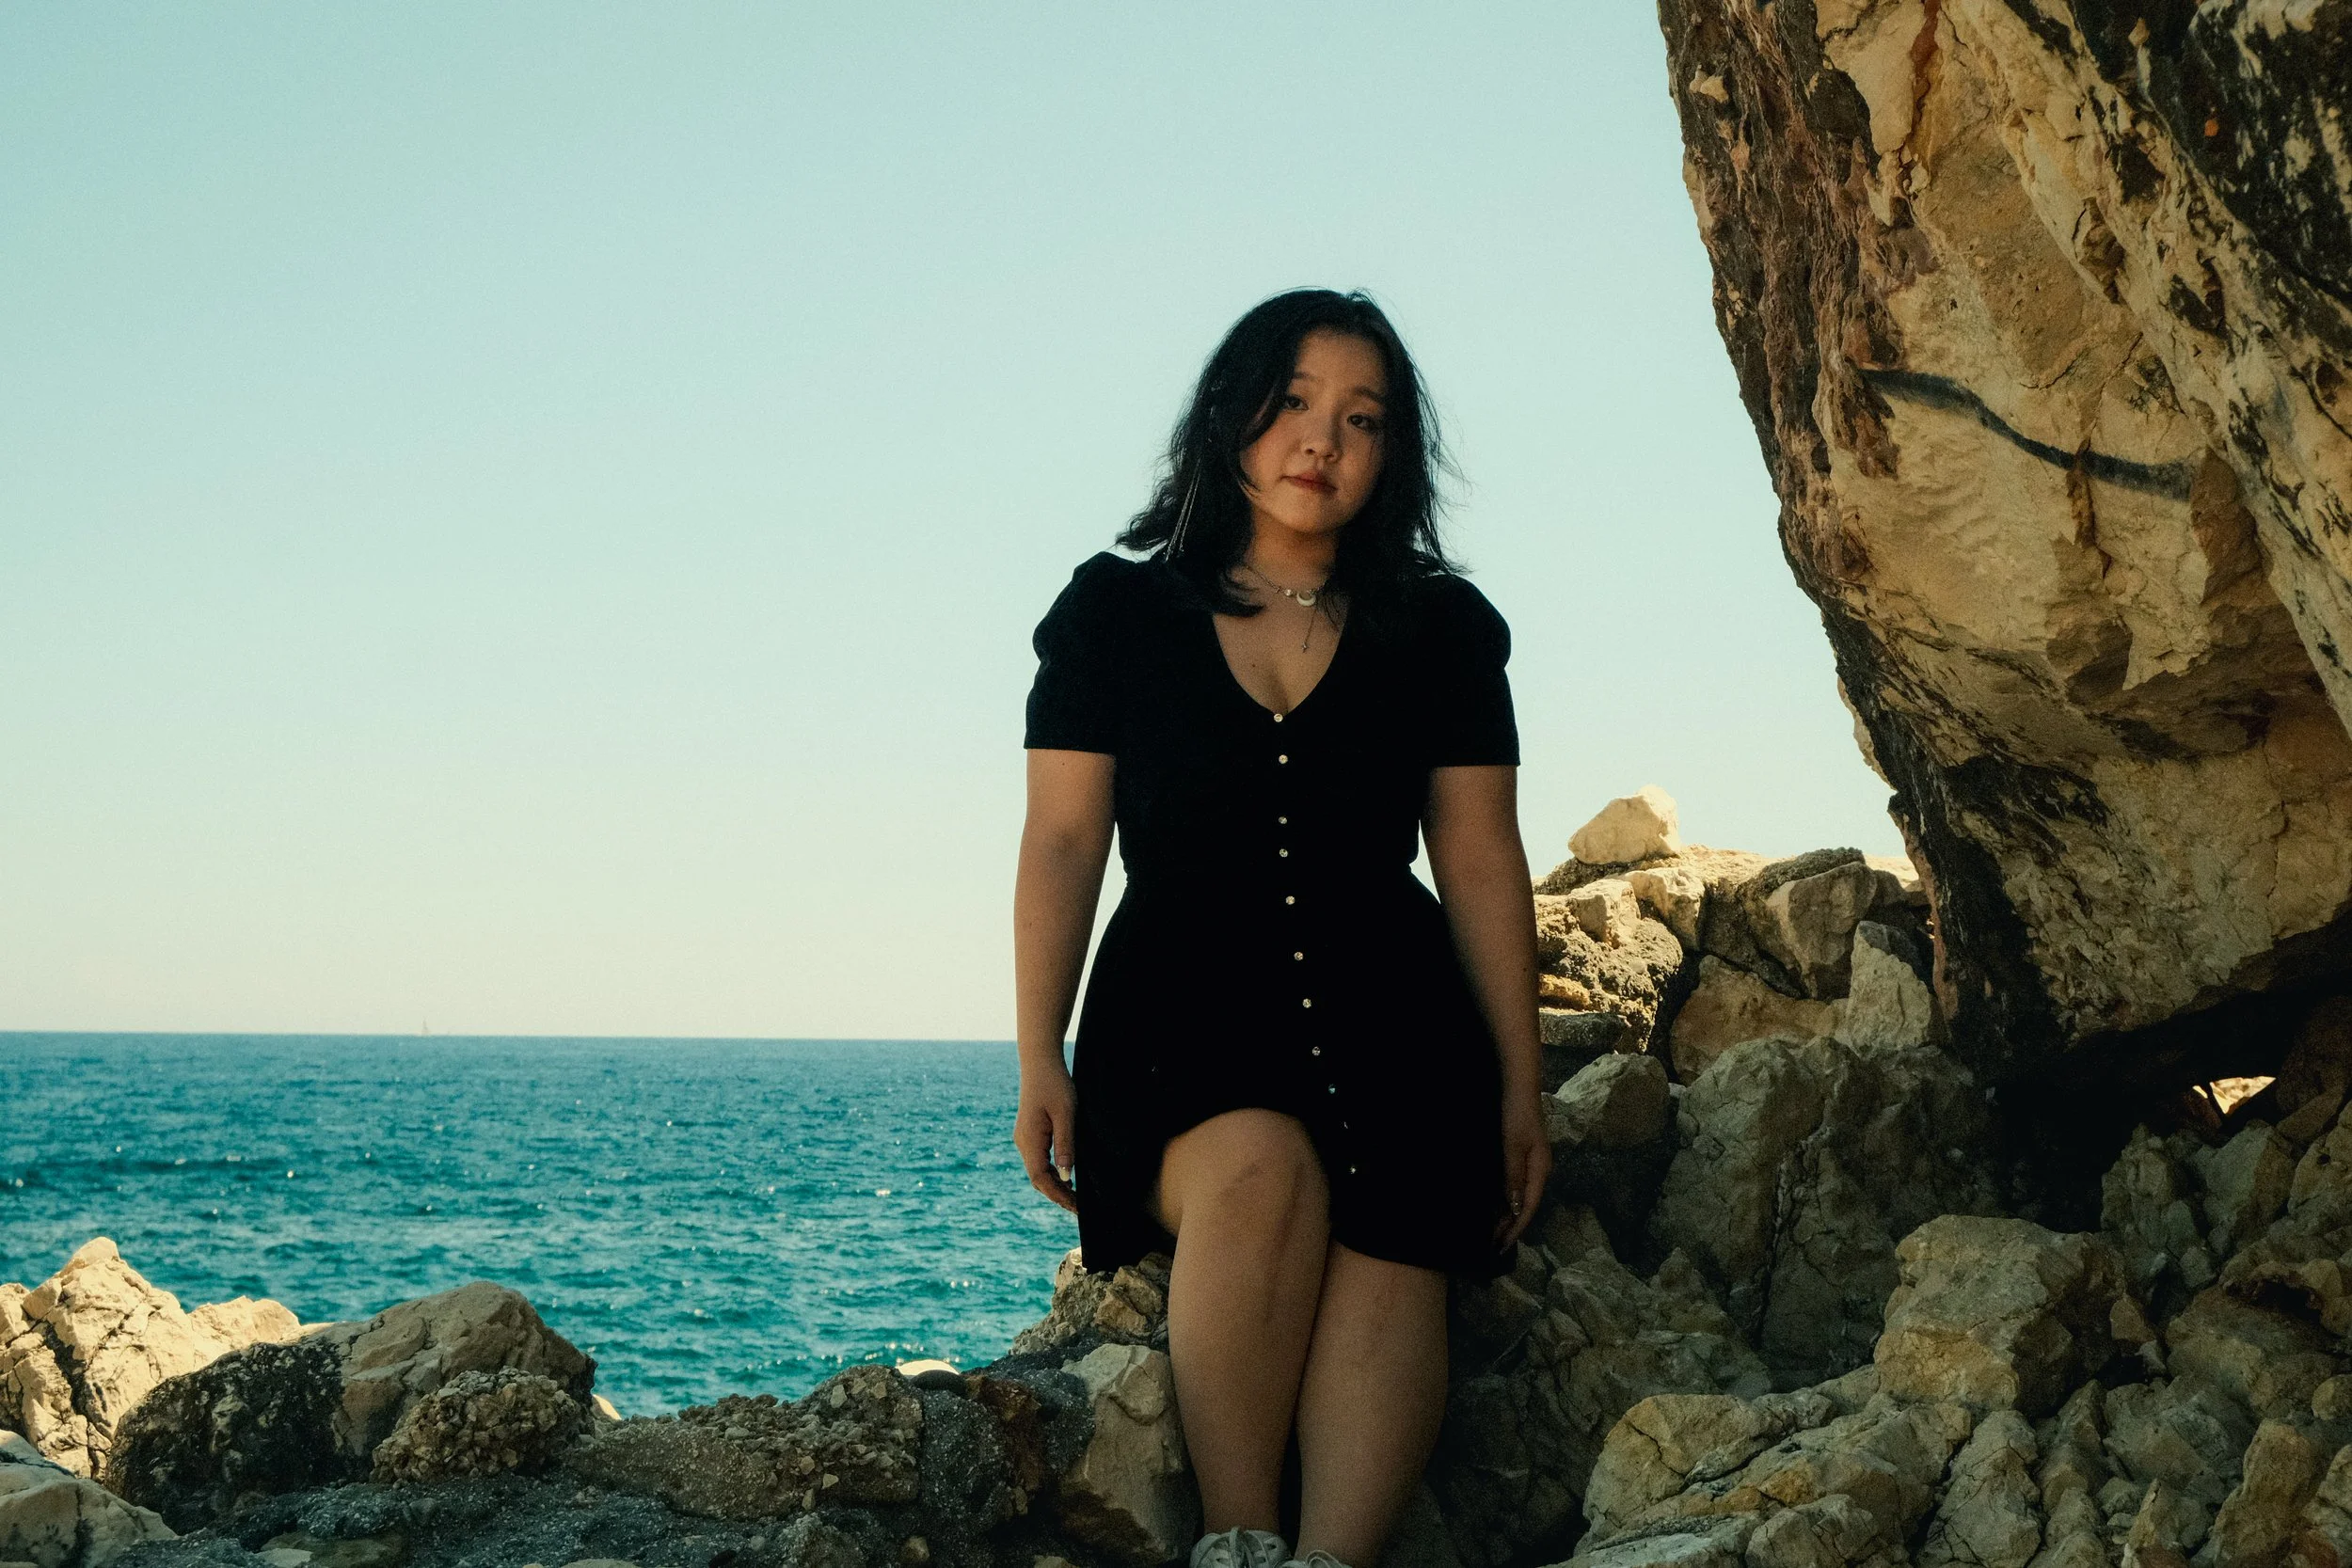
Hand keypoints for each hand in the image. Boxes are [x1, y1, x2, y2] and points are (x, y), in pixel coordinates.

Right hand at [1016, 1061, 1079, 1213]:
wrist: (1040, 1062)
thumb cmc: (1055, 1084)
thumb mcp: (1066, 1114)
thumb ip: (1066, 1144)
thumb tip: (1065, 1175)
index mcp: (1029, 1140)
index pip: (1040, 1178)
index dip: (1057, 1196)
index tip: (1076, 1208)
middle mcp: (1023, 1142)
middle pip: (1037, 1178)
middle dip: (1057, 1195)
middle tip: (1079, 1208)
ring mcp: (1025, 1137)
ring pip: (1037, 1170)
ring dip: (1054, 1185)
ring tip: (1075, 1197)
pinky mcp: (1030, 1132)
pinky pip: (1039, 1159)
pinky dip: (1051, 1173)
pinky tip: (1066, 1176)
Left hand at [1495, 1087, 1550, 1249]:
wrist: (1518, 1085)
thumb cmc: (1515, 1114)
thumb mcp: (1512, 1145)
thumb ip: (1513, 1176)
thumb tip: (1513, 1207)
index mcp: (1540, 1169)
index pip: (1528, 1207)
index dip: (1516, 1228)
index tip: (1501, 1246)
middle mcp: (1538, 1169)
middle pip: (1525, 1204)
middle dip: (1510, 1225)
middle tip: (1491, 1244)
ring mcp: (1530, 1161)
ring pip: (1518, 1194)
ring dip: (1506, 1213)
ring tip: (1490, 1230)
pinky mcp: (1520, 1153)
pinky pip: (1513, 1183)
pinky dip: (1503, 1197)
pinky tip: (1492, 1202)